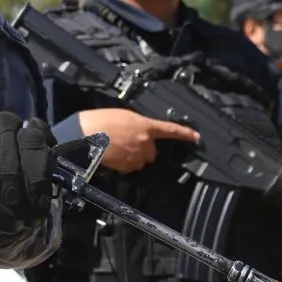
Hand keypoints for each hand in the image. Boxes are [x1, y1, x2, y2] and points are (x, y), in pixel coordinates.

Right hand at [77, 107, 198, 173]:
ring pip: (140, 160)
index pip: (170, 130)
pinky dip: (123, 163)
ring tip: (116, 146)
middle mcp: (144, 142)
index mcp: (145, 126)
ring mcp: (136, 156)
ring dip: (133, 156)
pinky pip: (129, 167)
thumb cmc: (99, 121)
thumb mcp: (122, 115)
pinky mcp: (127, 166)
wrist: (85, 134)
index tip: (196, 136)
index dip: (184, 133)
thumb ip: (136, 123)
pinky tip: (112, 154)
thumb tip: (139, 131)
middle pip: (152, 151)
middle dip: (143, 148)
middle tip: (126, 141)